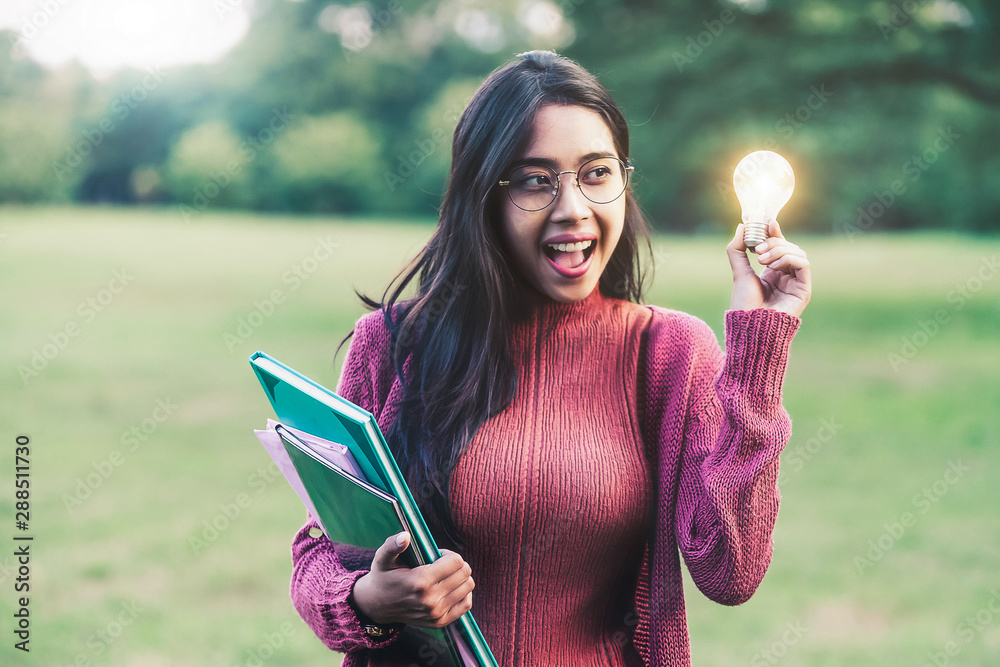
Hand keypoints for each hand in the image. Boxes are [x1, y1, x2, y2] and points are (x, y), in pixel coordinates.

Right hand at [351, 532, 474, 628]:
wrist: (377, 606)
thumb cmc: (383, 577)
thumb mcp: (383, 558)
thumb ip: (392, 546)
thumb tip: (405, 536)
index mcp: (420, 581)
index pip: (456, 562)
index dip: (449, 554)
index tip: (437, 555)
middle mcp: (430, 600)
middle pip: (464, 573)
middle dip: (457, 564)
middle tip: (442, 564)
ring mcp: (436, 613)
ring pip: (467, 587)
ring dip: (461, 577)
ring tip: (446, 575)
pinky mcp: (439, 622)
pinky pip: (466, 604)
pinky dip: (464, 593)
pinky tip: (453, 587)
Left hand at [727, 220, 810, 317]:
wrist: (750, 324)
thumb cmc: (744, 303)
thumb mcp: (739, 272)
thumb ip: (738, 249)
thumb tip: (741, 226)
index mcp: (773, 272)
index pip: (780, 245)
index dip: (775, 233)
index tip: (768, 223)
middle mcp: (787, 275)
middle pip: (789, 247)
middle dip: (774, 242)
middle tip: (758, 249)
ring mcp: (796, 282)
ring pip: (798, 252)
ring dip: (779, 250)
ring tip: (762, 260)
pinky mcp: (803, 289)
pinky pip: (803, 264)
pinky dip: (788, 258)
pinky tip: (773, 267)